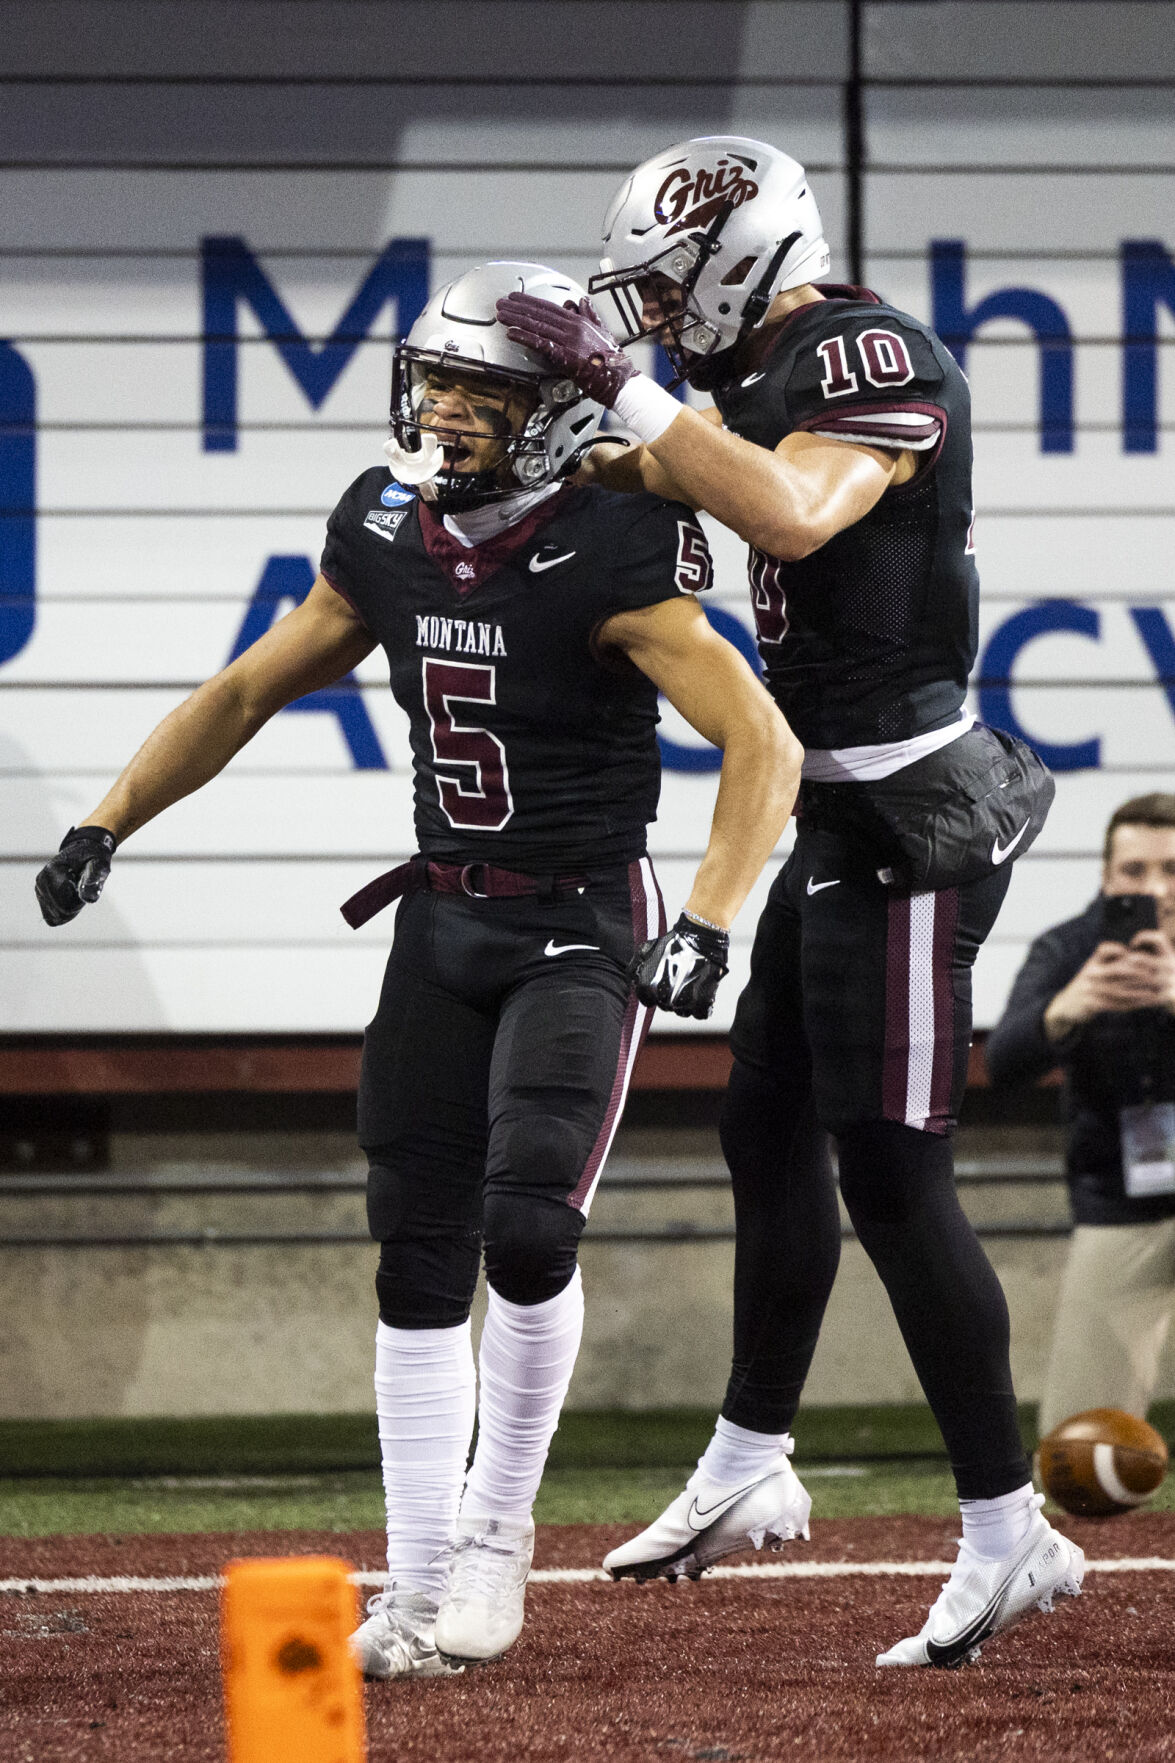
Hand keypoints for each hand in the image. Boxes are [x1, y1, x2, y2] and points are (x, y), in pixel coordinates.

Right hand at [35, 825, 116, 925]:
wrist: (83, 851)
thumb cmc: (94, 858)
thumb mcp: (99, 865)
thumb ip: (94, 879)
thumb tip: (87, 898)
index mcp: (52, 872)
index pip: (65, 906)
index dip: (80, 903)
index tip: (83, 886)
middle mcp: (41, 881)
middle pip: (60, 913)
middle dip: (75, 906)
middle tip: (81, 888)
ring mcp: (39, 888)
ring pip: (55, 915)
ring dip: (70, 907)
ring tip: (75, 889)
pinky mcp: (40, 894)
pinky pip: (51, 916)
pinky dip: (64, 911)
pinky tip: (69, 897)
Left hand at [496, 292, 637, 407]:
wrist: (621, 381)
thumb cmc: (613, 363)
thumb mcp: (603, 332)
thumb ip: (590, 316)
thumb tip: (582, 301)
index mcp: (581, 321)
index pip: (551, 307)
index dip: (531, 301)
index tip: (516, 298)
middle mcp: (574, 327)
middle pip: (540, 314)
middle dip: (518, 307)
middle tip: (501, 302)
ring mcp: (570, 341)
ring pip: (538, 325)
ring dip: (516, 319)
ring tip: (501, 315)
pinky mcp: (566, 356)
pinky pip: (541, 344)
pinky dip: (525, 337)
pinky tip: (512, 333)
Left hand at [629, 913, 728, 1019]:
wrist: (701, 937)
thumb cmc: (674, 941)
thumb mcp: (647, 949)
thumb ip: (635, 967)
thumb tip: (631, 980)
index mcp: (649, 987)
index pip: (648, 1000)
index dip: (655, 992)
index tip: (663, 982)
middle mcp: (664, 998)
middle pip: (666, 1006)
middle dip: (670, 996)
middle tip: (679, 979)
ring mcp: (684, 1002)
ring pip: (682, 1011)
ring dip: (685, 1002)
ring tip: (690, 984)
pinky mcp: (703, 1002)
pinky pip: (700, 1014)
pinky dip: (701, 1007)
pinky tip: (701, 993)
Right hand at [1045, 937, 1171, 1038]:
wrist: (1065, 1005)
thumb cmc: (1086, 986)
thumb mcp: (1091, 970)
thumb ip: (1107, 962)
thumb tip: (1132, 955)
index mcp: (1091, 963)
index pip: (1104, 949)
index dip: (1119, 949)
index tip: (1135, 954)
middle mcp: (1090, 974)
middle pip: (1117, 969)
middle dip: (1138, 972)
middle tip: (1154, 975)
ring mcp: (1090, 989)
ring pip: (1119, 990)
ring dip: (1138, 992)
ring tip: (1153, 993)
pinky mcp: (1091, 1004)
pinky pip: (1114, 1004)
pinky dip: (1129, 1005)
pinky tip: (1140, 1005)